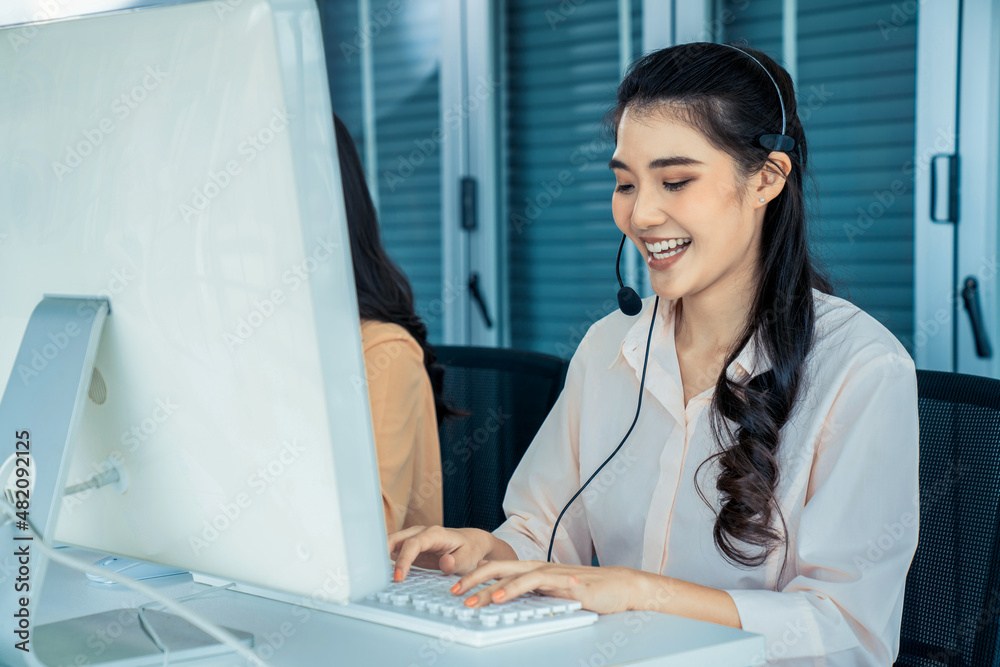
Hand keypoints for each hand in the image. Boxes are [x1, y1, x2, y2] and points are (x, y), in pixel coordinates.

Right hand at [388, 525, 507, 580]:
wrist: (472, 542)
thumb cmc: (470, 550)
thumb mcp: (468, 558)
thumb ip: (457, 562)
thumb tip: (445, 562)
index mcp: (434, 534)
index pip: (413, 544)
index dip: (404, 560)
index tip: (399, 577)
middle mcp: (421, 533)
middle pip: (396, 538)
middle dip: (383, 553)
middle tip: (376, 575)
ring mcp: (414, 538)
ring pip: (392, 542)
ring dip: (381, 556)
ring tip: (373, 573)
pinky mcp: (411, 547)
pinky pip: (395, 550)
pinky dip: (386, 559)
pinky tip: (380, 572)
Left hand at [450, 560, 641, 614]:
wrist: (620, 586)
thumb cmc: (588, 590)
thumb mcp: (554, 593)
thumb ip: (533, 593)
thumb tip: (509, 600)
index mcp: (533, 569)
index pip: (498, 569)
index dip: (475, 576)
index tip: (456, 586)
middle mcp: (537, 567)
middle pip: (497, 567)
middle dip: (472, 578)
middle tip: (452, 591)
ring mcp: (548, 573)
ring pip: (509, 576)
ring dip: (485, 587)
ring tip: (468, 599)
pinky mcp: (560, 583)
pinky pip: (531, 585)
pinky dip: (511, 589)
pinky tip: (498, 597)